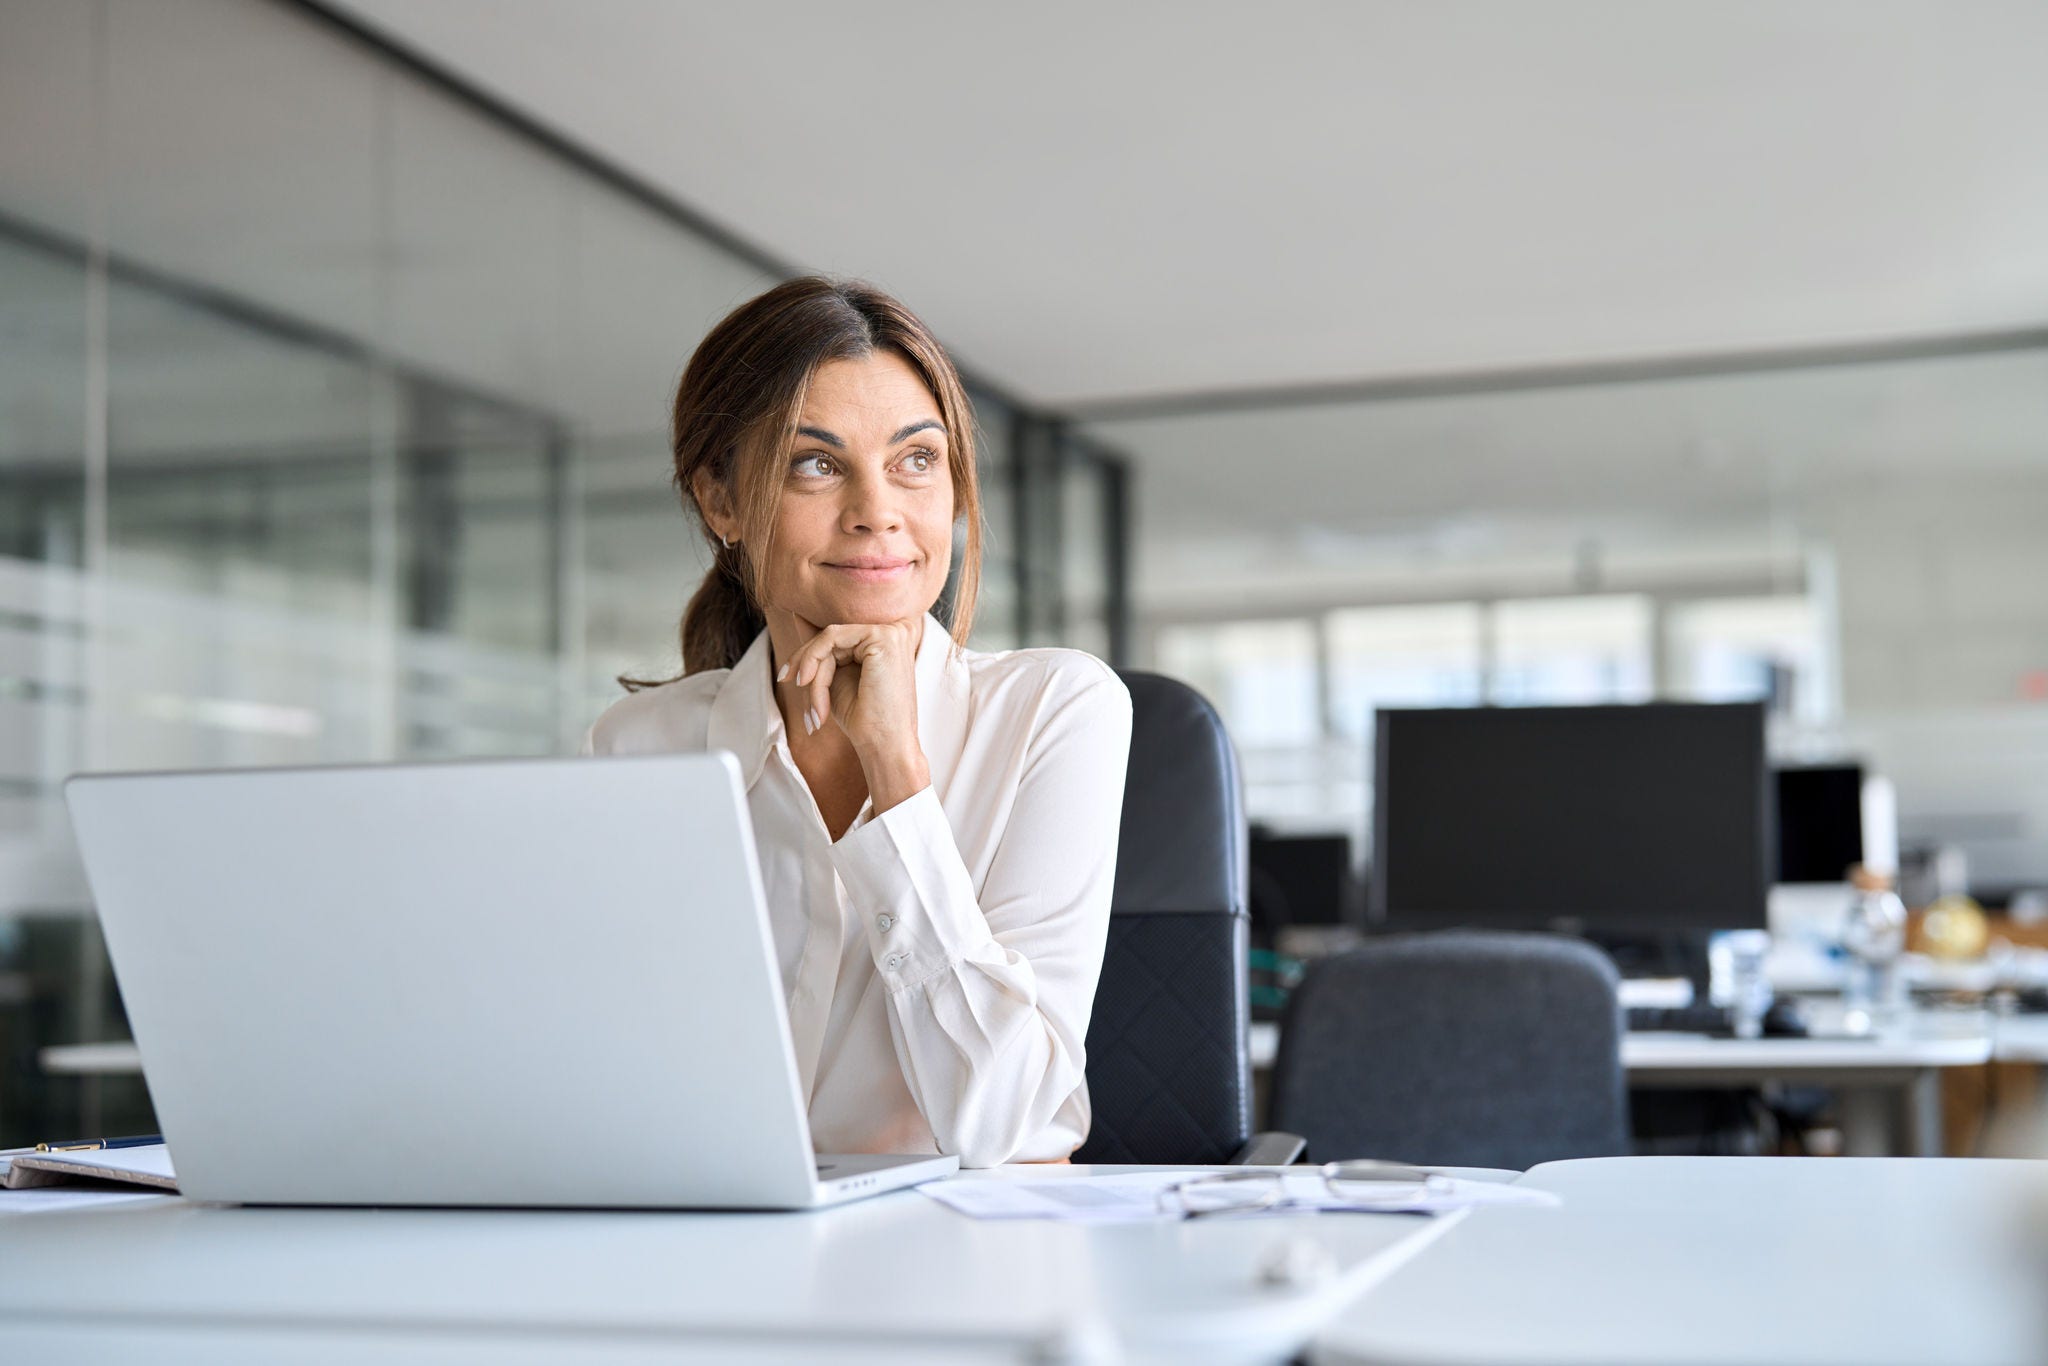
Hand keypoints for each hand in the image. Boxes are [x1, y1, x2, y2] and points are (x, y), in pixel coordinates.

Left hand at [776, 617, 928, 800]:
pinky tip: (809, 686)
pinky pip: (831, 639)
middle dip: (804, 663)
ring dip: (811, 672)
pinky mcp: (883, 637)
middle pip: (831, 635)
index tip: (786, 677)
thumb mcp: (834, 678)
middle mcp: (894, 632)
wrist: (883, 746)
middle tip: (790, 687)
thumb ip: (822, 648)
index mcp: (886, 641)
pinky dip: (814, 663)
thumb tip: (797, 615)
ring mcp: (891, 632)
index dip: (807, 654)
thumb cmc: (863, 719)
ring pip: (829, 638)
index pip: (837, 636)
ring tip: (813, 706)